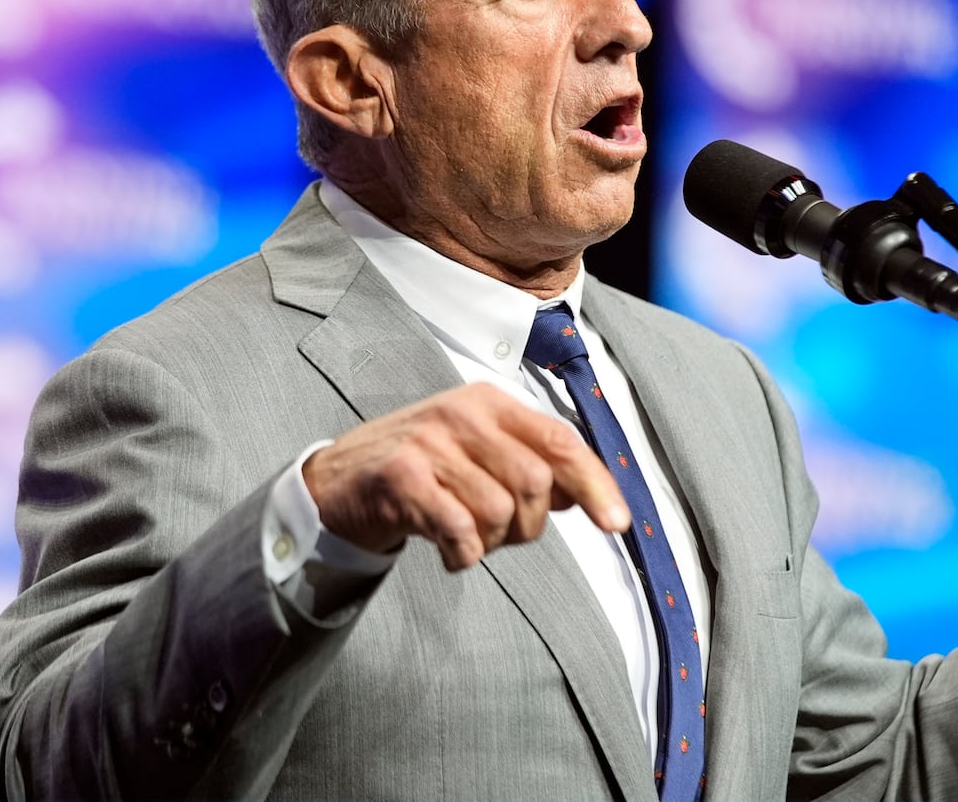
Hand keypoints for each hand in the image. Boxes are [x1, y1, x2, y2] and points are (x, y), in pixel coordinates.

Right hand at [303, 382, 629, 569]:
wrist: (339, 480)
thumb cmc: (420, 466)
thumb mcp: (478, 451)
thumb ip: (532, 465)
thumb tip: (587, 493)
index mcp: (490, 402)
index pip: (560, 441)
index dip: (596, 485)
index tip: (617, 523)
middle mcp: (463, 413)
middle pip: (535, 483)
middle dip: (529, 525)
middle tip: (502, 532)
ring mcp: (430, 442)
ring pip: (500, 512)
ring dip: (491, 542)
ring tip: (466, 534)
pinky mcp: (401, 477)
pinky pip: (460, 532)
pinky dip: (463, 555)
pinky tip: (449, 550)